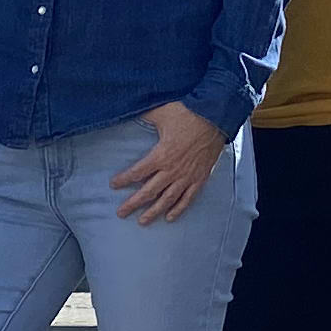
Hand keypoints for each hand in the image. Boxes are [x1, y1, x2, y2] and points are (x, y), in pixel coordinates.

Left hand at [109, 102, 227, 224]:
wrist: (216, 118)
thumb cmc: (189, 114)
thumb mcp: (162, 112)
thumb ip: (145, 115)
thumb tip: (130, 108)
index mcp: (161, 155)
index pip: (137, 172)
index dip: (124, 180)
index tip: (113, 185)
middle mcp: (172, 170)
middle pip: (149, 192)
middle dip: (133, 203)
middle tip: (121, 213)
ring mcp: (187, 177)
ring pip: (167, 199)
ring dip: (153, 212)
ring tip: (142, 221)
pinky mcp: (199, 178)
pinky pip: (187, 198)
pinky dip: (178, 209)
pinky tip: (169, 217)